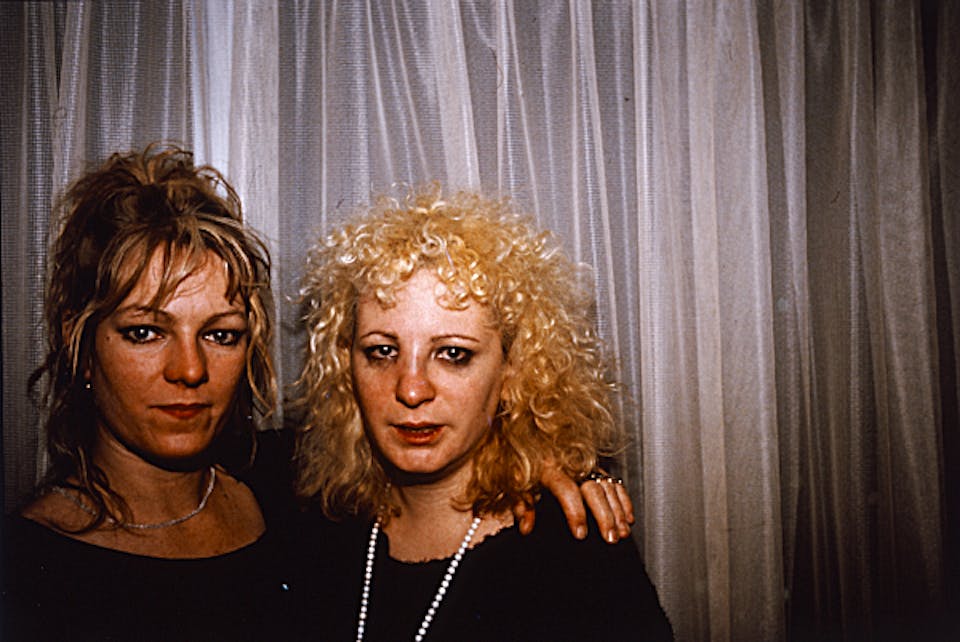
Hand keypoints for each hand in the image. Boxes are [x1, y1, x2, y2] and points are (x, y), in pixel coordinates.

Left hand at [515, 463, 634, 541]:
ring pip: (608, 486)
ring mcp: (586, 465)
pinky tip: (627, 518)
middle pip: (593, 489)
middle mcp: (571, 465)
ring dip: (617, 511)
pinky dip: (623, 500)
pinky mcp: (596, 468)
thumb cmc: (523, 467)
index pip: (567, 490)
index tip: (580, 535)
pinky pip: (615, 483)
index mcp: (549, 468)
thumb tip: (525, 526)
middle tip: (610, 538)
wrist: (529, 441)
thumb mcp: (516, 486)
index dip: (575, 513)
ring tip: (621, 533)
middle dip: (604, 515)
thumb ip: (521, 506)